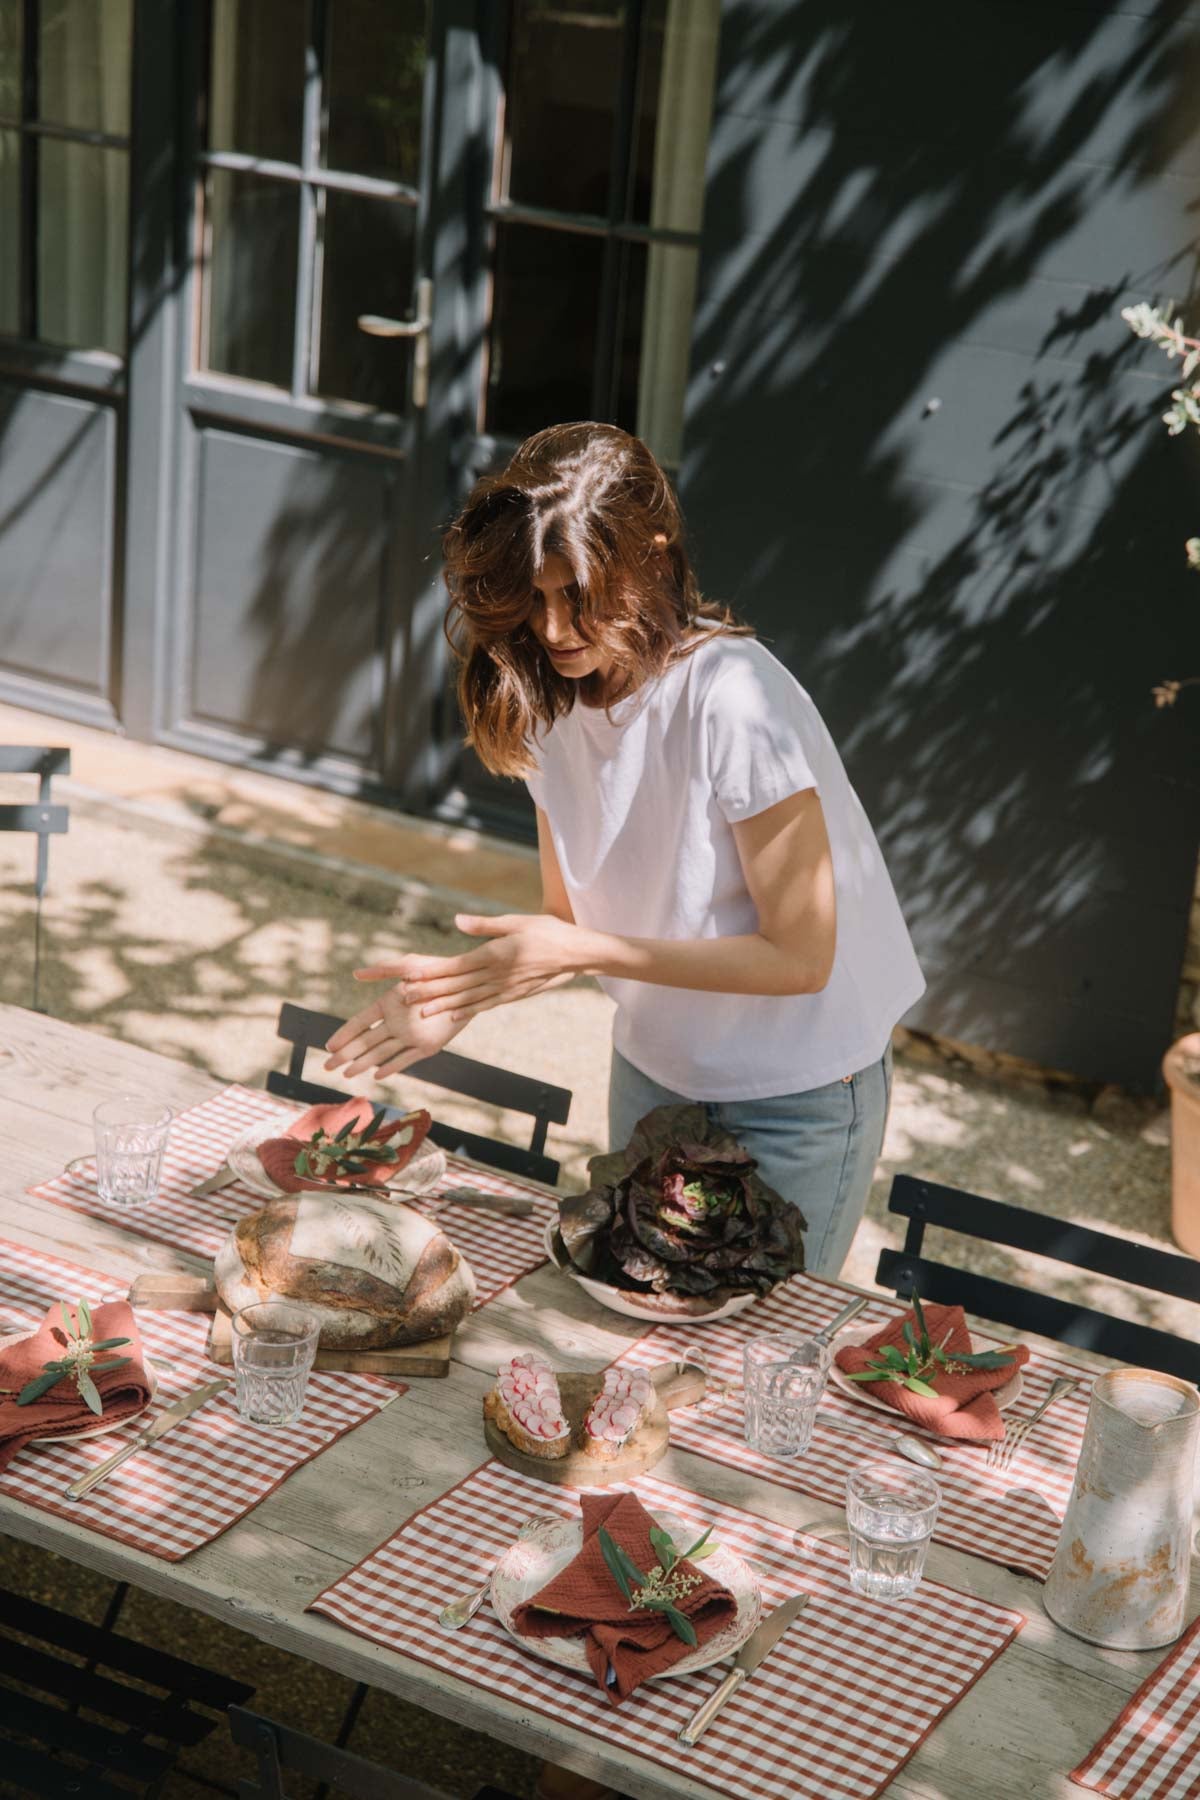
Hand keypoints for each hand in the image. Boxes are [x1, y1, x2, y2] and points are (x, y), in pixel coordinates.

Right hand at [322, 980, 464, 1079]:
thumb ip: (383, 970)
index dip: (344, 1034)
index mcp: (388, 1004)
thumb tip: (355, 974)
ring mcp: (411, 1035)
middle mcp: (397, 1022)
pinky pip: (406, 1059)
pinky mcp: (427, 1046)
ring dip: (363, 1063)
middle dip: (346, 1055)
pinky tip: (376, 1075)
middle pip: (366, 1042)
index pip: (360, 1022)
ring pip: (381, 1053)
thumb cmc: (438, 971)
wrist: (467, 985)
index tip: (328, 1045)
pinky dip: (391, 1067)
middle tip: (327, 1067)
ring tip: (346, 1074)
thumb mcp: (409, 965)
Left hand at [393, 911, 584, 1020]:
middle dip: (429, 992)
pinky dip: (468, 1011)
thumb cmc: (548, 932)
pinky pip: (486, 1005)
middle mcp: (497, 975)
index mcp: (495, 954)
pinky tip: (454, 1016)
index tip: (410, 977)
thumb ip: (485, 925)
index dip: (432, 973)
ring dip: (443, 1006)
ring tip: (421, 1013)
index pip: (456, 966)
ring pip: (468, 999)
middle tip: (405, 998)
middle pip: (457, 985)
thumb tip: (458, 921)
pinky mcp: (514, 995)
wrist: (577, 954)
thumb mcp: (517, 921)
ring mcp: (506, 988)